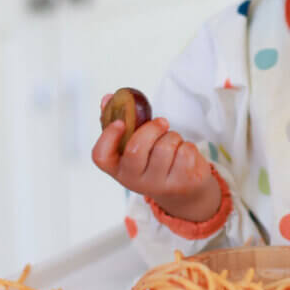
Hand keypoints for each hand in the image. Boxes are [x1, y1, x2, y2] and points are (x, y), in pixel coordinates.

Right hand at [91, 94, 220, 220]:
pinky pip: (185, 152)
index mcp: (118, 169)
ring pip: (165, 147)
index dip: (108, 137)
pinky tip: (183, 154)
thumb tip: (107, 98)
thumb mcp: (135, 147)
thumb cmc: (155, 161)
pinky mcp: (183, 182)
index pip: (101, 156)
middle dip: (151, 128)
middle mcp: (135, 181)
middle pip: (136, 149)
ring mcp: (159, 184)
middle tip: (162, 122)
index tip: (120, 122)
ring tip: (172, 142)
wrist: (184, 191)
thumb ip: (121, 122)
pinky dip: (187, 145)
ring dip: (172, 136)